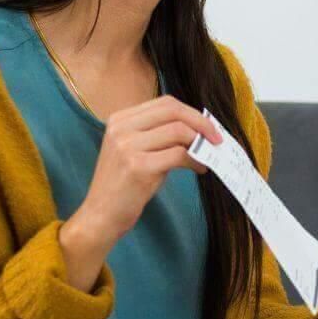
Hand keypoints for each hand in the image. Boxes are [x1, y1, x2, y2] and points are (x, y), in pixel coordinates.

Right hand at [67, 96, 223, 243]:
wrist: (101, 214)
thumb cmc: (124, 185)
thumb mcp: (134, 150)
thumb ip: (158, 134)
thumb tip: (198, 128)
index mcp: (120, 119)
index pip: (165, 103)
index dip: (192, 113)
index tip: (208, 127)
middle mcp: (122, 128)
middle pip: (173, 111)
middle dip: (201, 123)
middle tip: (216, 139)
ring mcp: (128, 146)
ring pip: (178, 131)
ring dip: (200, 144)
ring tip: (206, 157)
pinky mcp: (138, 167)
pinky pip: (179, 155)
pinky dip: (195, 160)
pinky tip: (199, 169)